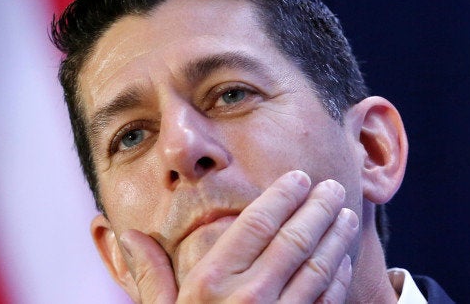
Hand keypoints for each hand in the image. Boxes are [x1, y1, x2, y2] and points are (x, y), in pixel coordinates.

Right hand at [119, 170, 359, 302]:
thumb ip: (149, 274)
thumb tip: (124, 234)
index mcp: (212, 282)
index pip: (256, 223)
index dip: (282, 196)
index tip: (300, 178)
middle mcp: (248, 296)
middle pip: (294, 239)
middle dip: (318, 208)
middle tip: (333, 188)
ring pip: (317, 267)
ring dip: (335, 237)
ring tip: (346, 215)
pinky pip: (326, 301)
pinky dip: (338, 277)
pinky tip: (342, 260)